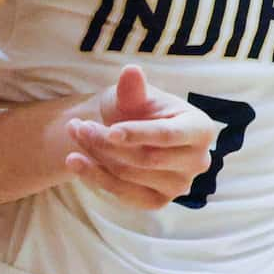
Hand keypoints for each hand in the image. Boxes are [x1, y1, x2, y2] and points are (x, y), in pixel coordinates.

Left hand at [64, 66, 221, 209]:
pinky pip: (123, 193)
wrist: (131, 132)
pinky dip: (95, 177)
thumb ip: (133, 88)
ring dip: (95, 156)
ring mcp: (180, 185)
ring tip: (74, 134)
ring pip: (130, 175)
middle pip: (146, 158)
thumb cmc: (140, 109)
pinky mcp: (159, 201)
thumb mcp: (136, 96)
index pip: (168, 136)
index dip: (138, 134)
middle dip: (107, 143)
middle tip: (77, 125)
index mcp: (200, 129)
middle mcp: (197, 161)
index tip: (110, 130)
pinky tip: (74, 161)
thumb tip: (131, 72)